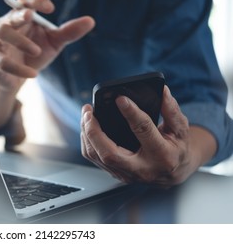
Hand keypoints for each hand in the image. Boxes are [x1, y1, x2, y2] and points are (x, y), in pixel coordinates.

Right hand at [0, 0, 94, 91]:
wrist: (16, 79)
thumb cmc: (33, 54)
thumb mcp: (53, 43)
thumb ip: (69, 32)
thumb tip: (90, 21)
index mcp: (22, 16)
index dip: (35, 0)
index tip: (50, 7)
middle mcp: (6, 24)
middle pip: (10, 14)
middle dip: (19, 14)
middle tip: (32, 16)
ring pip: (3, 33)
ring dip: (20, 41)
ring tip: (37, 51)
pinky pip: (2, 61)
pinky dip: (18, 68)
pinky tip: (33, 73)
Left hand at [81, 86, 211, 186]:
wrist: (175, 172)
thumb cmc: (177, 148)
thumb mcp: (180, 129)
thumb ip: (171, 110)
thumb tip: (163, 91)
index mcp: (162, 155)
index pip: (143, 131)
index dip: (131, 113)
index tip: (120, 98)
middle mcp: (142, 169)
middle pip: (109, 153)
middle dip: (94, 131)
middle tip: (88, 111)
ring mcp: (126, 174)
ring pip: (98, 156)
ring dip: (87, 134)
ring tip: (86, 115)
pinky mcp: (116, 173)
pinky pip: (95, 159)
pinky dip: (88, 142)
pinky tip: (88, 128)